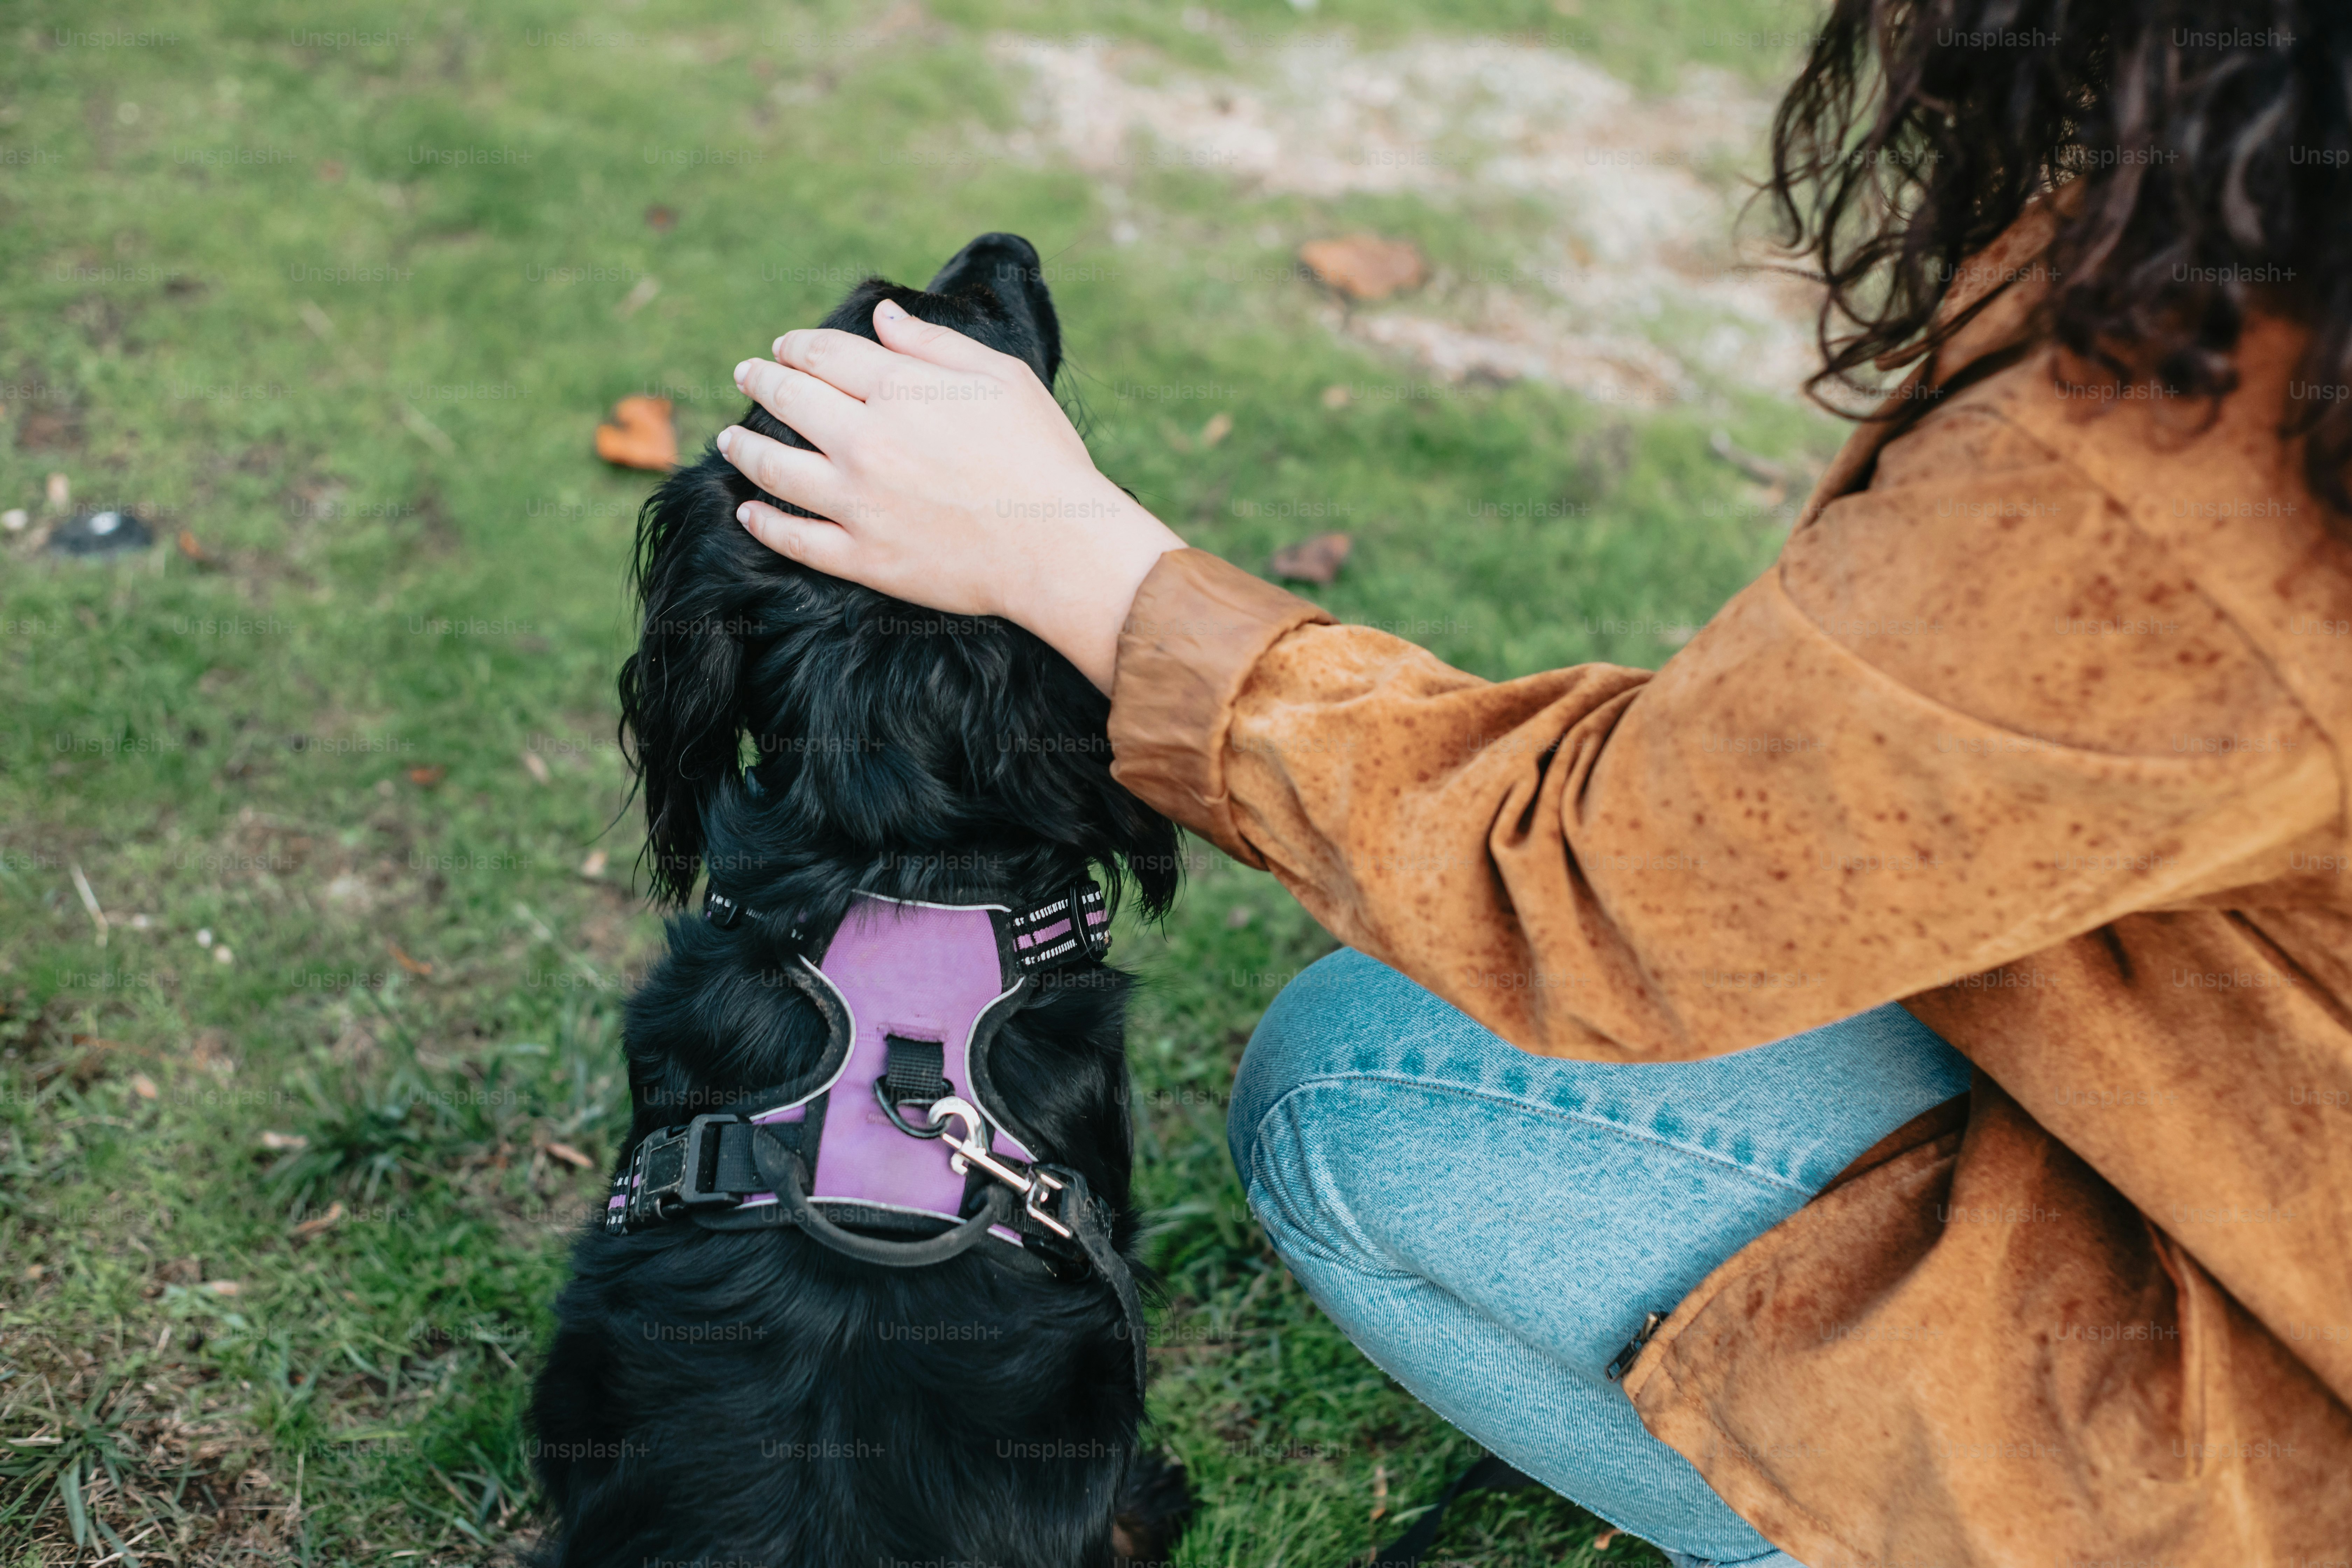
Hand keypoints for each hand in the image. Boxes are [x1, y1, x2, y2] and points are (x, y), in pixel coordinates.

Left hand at [715, 299, 1187, 691]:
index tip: (783, 346)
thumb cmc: (1042, 456)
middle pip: (788, 400)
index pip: (822, 354)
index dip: (795, 346)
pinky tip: (747, 511)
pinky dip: (762, 522)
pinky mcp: (862, 556)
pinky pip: (793, 537)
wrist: (1059, 548)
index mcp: (899, 389)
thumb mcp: (1000, 378)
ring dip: (743, 448)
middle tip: (745, 374)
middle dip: (759, 380)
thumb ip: (933, 344)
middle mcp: (865, 441)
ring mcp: (857, 502)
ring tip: (728, 438)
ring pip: (773, 469)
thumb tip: (882, 316)